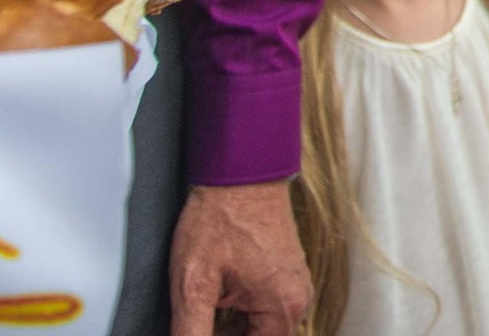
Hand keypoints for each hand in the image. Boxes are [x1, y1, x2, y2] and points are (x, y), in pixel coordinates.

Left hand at [171, 179, 309, 335]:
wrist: (240, 169)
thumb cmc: (219, 217)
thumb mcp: (194, 284)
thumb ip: (191, 333)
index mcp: (284, 308)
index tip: (197, 328)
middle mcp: (298, 298)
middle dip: (223, 335)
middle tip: (198, 314)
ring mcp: (295, 283)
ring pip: (259, 329)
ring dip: (230, 328)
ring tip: (205, 302)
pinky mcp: (286, 272)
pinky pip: (264, 308)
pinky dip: (239, 311)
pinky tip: (217, 293)